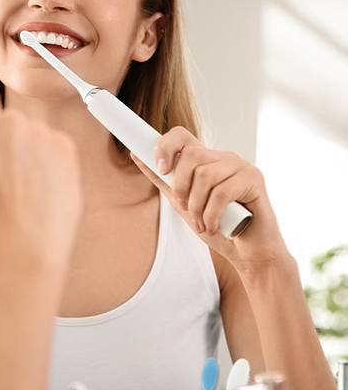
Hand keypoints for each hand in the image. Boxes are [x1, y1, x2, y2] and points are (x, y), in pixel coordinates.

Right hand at [0, 83, 82, 272]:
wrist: (25, 247)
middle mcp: (15, 123)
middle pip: (8, 118)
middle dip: (2, 137)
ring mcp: (44, 135)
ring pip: (32, 134)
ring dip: (26, 150)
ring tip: (18, 187)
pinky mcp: (67, 149)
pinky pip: (54, 146)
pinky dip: (49, 161)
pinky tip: (39, 188)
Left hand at [130, 126, 289, 271]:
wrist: (249, 253)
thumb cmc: (218, 227)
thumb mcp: (182, 203)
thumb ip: (163, 180)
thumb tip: (135, 154)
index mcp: (206, 159)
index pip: (181, 135)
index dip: (165, 145)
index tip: (160, 167)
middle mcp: (224, 157)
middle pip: (191, 155)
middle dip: (181, 187)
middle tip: (186, 209)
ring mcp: (241, 166)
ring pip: (205, 175)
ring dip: (197, 206)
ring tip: (203, 223)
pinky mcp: (254, 179)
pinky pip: (222, 192)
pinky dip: (212, 214)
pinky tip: (214, 226)